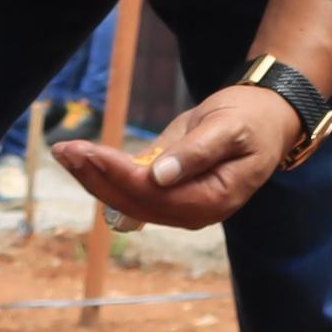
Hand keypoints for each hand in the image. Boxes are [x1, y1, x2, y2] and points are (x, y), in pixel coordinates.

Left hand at [55, 83, 300, 231]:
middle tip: (64, 150)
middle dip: (96, 177)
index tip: (89, 150)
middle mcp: (195, 212)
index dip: (118, 174)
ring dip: (94, 179)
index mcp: (214, 198)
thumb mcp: (229, 128)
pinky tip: (83, 161)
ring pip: (129, 202)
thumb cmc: (251, 119)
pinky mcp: (172, 196)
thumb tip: (159, 177)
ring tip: (65, 153)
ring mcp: (183, 207)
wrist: (267, 120)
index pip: (154, 194)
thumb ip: (196, 152)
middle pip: (135, 203)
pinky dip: (106, 177)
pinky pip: (134, 194)